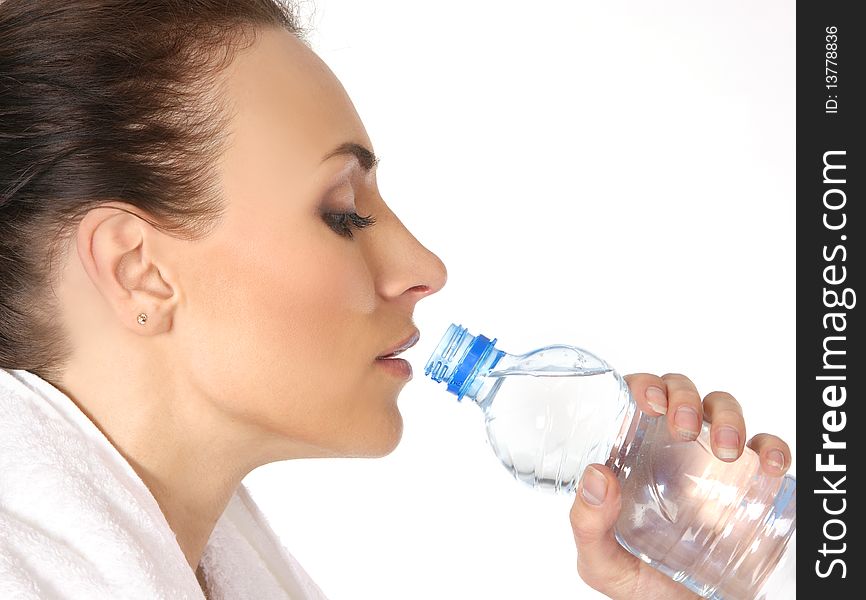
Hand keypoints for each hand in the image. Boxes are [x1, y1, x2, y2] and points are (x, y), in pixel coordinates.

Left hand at [568, 372, 791, 599]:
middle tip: (682, 427)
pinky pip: (766, 449)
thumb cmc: (642, 582)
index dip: (641, 385)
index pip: (634, 400)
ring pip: (721, 408)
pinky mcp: (748, 484)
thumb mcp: (603, 561)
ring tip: (727, 450)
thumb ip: (588, 526)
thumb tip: (594, 475)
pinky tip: (768, 465)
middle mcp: (671, 449)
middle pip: (679, 393)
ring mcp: (711, 462)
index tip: (647, 401)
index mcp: (632, 455)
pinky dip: (772, 448)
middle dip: (683, 395)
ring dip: (727, 416)